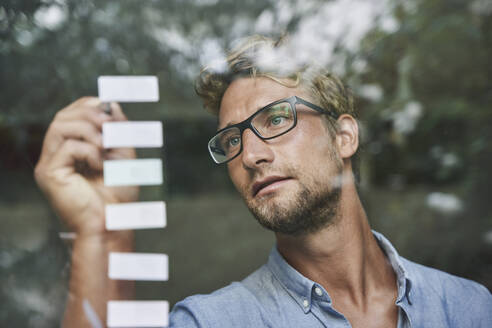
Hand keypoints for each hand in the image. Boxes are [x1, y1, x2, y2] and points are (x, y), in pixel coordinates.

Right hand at [35, 97, 138, 234]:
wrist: (113, 223)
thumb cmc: (118, 195)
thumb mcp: (123, 154)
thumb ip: (117, 130)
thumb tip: (111, 104)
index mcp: (70, 150)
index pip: (70, 114)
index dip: (88, 105)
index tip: (110, 108)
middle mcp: (55, 155)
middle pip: (62, 116)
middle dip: (90, 114)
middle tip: (111, 125)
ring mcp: (49, 164)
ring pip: (60, 126)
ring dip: (90, 130)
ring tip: (106, 147)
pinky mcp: (49, 173)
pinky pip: (67, 146)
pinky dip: (89, 150)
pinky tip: (100, 164)